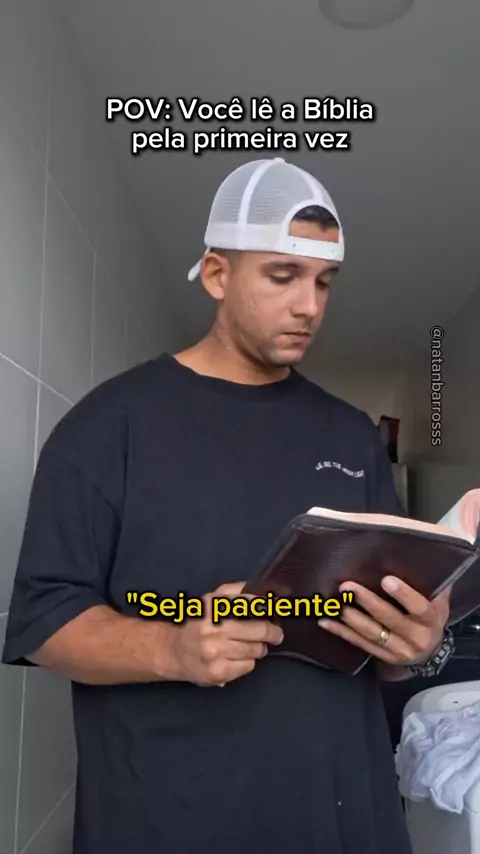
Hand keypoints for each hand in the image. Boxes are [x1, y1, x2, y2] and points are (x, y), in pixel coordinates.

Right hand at [167, 582, 283, 686]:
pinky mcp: (217, 672)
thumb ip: (235, 591)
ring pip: (256, 650)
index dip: (267, 610)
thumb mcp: (211, 600)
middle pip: (259, 630)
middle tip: (276, 634)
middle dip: (272, 633)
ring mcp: (215, 652)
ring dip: (259, 648)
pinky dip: (248, 662)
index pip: (251, 605)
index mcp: (214, 607)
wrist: (174, 651)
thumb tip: (261, 590)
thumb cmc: (198, 624)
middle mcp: (213, 628)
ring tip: (251, 646)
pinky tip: (238, 658)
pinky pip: (248, 666)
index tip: (276, 613)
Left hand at [317, 576, 450, 666]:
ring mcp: (399, 650)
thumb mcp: (438, 599)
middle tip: (348, 587)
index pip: (419, 607)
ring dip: (352, 618)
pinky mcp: (383, 656)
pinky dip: (342, 632)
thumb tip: (421, 551)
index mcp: (431, 619)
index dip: (403, 595)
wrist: (430, 650)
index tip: (386, 579)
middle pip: (390, 619)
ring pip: (373, 634)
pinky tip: (325, 621)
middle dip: (368, 602)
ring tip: (335, 604)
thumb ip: (432, 580)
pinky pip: (360, 644)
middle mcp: (416, 637)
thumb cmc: (432, 614)